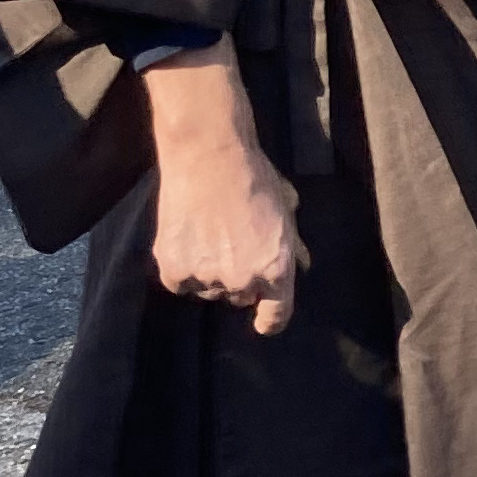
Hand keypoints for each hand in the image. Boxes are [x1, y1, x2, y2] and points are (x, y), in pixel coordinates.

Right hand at [146, 46, 303, 337]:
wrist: (207, 154)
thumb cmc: (253, 176)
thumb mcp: (285, 209)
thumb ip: (293, 243)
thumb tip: (303, 264)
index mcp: (276, 269)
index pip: (276, 316)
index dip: (270, 320)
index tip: (264, 321)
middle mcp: (242, 281)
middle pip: (240, 297)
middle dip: (240, 278)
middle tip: (233, 244)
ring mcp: (206, 278)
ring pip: (209, 291)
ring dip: (210, 273)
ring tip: (208, 234)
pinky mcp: (174, 271)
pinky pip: (181, 284)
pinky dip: (182, 269)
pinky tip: (188, 239)